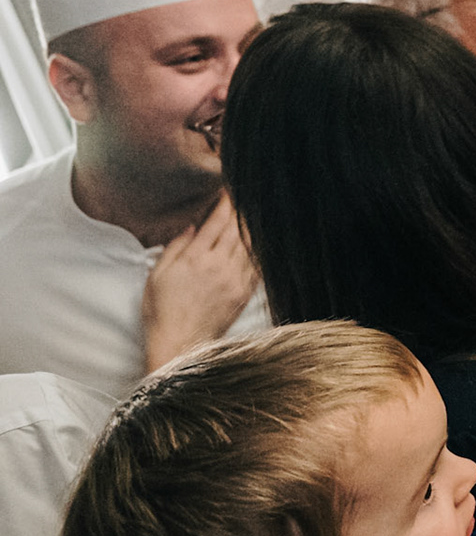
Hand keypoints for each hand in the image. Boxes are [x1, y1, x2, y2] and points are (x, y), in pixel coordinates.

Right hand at [142, 196, 258, 372]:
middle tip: (245, 196)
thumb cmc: (161, 312)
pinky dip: (259, 249)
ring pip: (250, 244)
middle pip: (238, 228)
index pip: (216, 221)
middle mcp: (219, 266)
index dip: (225, 203)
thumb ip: (175, 247)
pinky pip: (257, 265)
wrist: (179, 345)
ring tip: (254, 212)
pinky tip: (260, 240)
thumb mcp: (156, 276)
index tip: (229, 190)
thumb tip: (192, 226)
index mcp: (196, 258)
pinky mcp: (244, 293)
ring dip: (252, 226)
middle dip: (241, 210)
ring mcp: (235, 279)